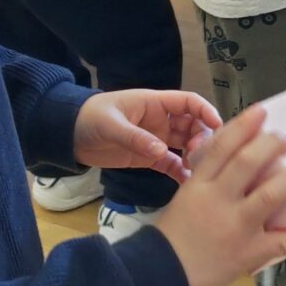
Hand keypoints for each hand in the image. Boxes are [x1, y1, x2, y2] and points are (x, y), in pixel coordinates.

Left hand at [74, 89, 221, 178]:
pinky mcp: (149, 158)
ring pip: (186, 145)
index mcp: (155, 103)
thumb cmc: (91, 118)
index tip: (217, 125)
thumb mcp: (112, 125)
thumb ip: (136, 137)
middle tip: (199, 154)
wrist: (69, 135)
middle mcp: (161, 121)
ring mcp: (157, 140)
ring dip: (195, 155)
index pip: (188, 102)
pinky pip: (171, 164)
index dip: (205, 110)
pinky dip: (181, 172)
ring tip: (197, 169)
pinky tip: (188, 182)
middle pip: (193, 125)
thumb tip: (163, 151)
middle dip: (202, 137)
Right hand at [149, 105, 285, 285]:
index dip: (244, 126)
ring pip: (270, 196)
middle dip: (273, 145)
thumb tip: (235, 159)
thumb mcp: (184, 199)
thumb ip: (207, 181)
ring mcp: (236, 226)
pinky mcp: (249, 251)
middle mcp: (218, 201)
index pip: (222, 147)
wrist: (161, 276)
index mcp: (198, 185)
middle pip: (248, 163)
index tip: (263, 111)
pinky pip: (284, 243)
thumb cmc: (172, 237)